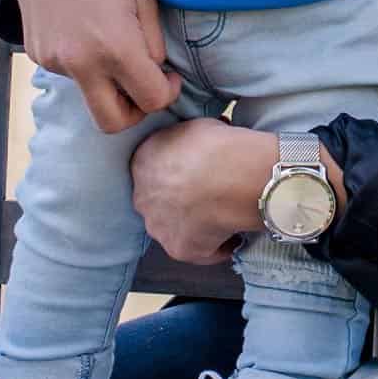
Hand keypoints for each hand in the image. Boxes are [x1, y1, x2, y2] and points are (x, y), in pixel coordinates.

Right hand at [5, 0, 181, 130]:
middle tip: (143, 83)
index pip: (152, 101)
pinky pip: (69, 73)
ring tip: (109, 39)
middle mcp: (80, 63)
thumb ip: (153, 42)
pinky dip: (84, 63)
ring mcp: (54, 61)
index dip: (167, 92)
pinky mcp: (37, 54)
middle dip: (134, 111)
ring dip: (107, 82)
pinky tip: (84, 28)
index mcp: (115, 48)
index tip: (168, 76)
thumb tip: (155, 71)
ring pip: (89, 95)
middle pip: (113, 123)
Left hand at [130, 121, 276, 264]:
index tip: (200, 170)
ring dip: (195, 223)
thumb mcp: (195, 127)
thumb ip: (184, 141)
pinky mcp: (179, 250)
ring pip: (176, 227)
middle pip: (160, 200)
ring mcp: (158, 227)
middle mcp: (142, 197)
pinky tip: (234, 233)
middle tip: (211, 192)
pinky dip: (217, 245)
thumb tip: (197, 147)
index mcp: (142, 162)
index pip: (155, 169)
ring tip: (224, 213)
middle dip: (182, 199)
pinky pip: (201, 251)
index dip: (180, 170)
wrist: (236, 177)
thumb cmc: (220, 146)